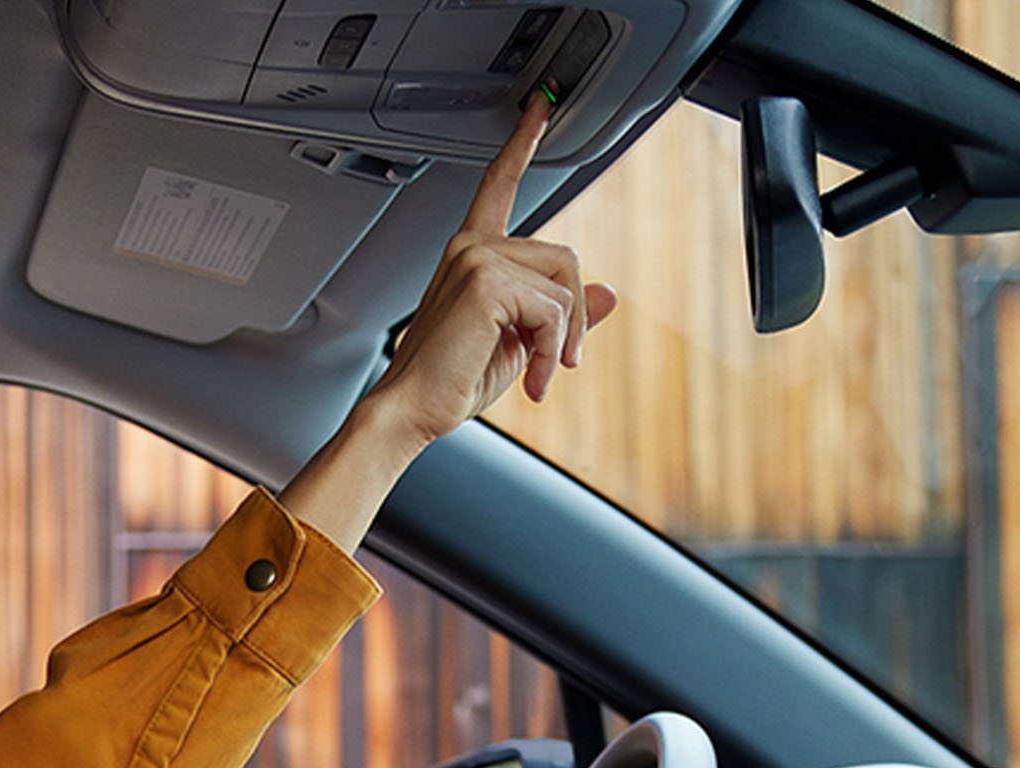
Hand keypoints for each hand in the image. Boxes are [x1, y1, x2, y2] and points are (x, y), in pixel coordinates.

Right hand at [277, 96, 614, 553]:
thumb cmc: (450, 379)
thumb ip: (562, 312)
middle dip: (573, 317)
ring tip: (539, 374)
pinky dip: (552, 351)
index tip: (541, 106)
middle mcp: (472, 247)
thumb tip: (609, 292)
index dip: (523, 142)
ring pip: (564, 286)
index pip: (500, 184)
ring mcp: (477, 260)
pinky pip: (554, 311)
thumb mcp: (521, 342)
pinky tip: (531, 377)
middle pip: (564, 256)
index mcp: (472, 253)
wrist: (411, 410)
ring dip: (563, 340)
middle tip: (558, 362)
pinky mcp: (486, 283)